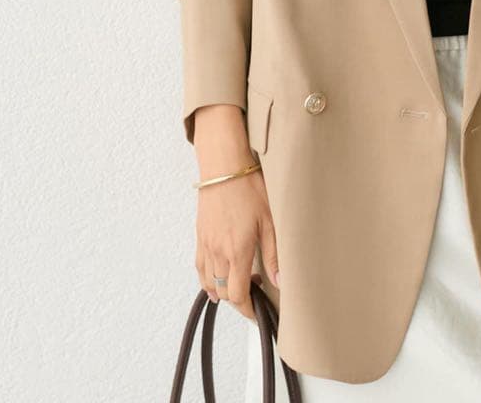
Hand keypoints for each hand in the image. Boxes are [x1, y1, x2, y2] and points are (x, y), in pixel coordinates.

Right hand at [194, 167, 279, 321]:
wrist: (223, 167)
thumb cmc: (248, 188)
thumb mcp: (270, 220)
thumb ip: (274, 253)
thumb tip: (280, 280)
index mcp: (237, 251)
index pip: (238, 295)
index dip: (247, 310)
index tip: (256, 313)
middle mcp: (218, 252)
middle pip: (223, 292)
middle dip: (238, 300)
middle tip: (255, 293)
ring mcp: (206, 245)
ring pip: (208, 283)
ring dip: (222, 290)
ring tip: (239, 284)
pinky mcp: (200, 236)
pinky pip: (200, 267)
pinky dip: (208, 278)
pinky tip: (218, 275)